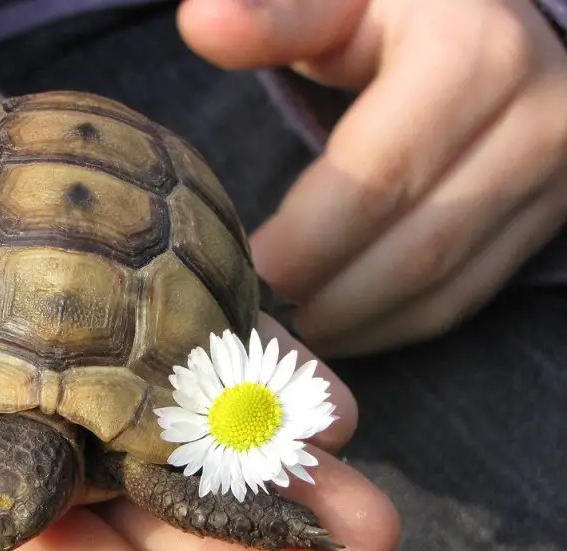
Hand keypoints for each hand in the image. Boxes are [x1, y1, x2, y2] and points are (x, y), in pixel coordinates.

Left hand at [179, 0, 566, 356]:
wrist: (508, 17)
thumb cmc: (405, 7)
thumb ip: (277, 18)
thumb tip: (202, 25)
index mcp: (473, 57)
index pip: (377, 178)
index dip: (307, 239)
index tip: (248, 269)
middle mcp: (532, 122)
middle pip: (414, 247)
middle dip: (327, 296)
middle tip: (260, 314)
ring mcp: (553, 178)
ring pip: (445, 287)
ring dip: (358, 324)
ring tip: (291, 333)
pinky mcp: (547, 218)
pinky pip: (468, 297)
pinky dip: (396, 325)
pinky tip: (341, 328)